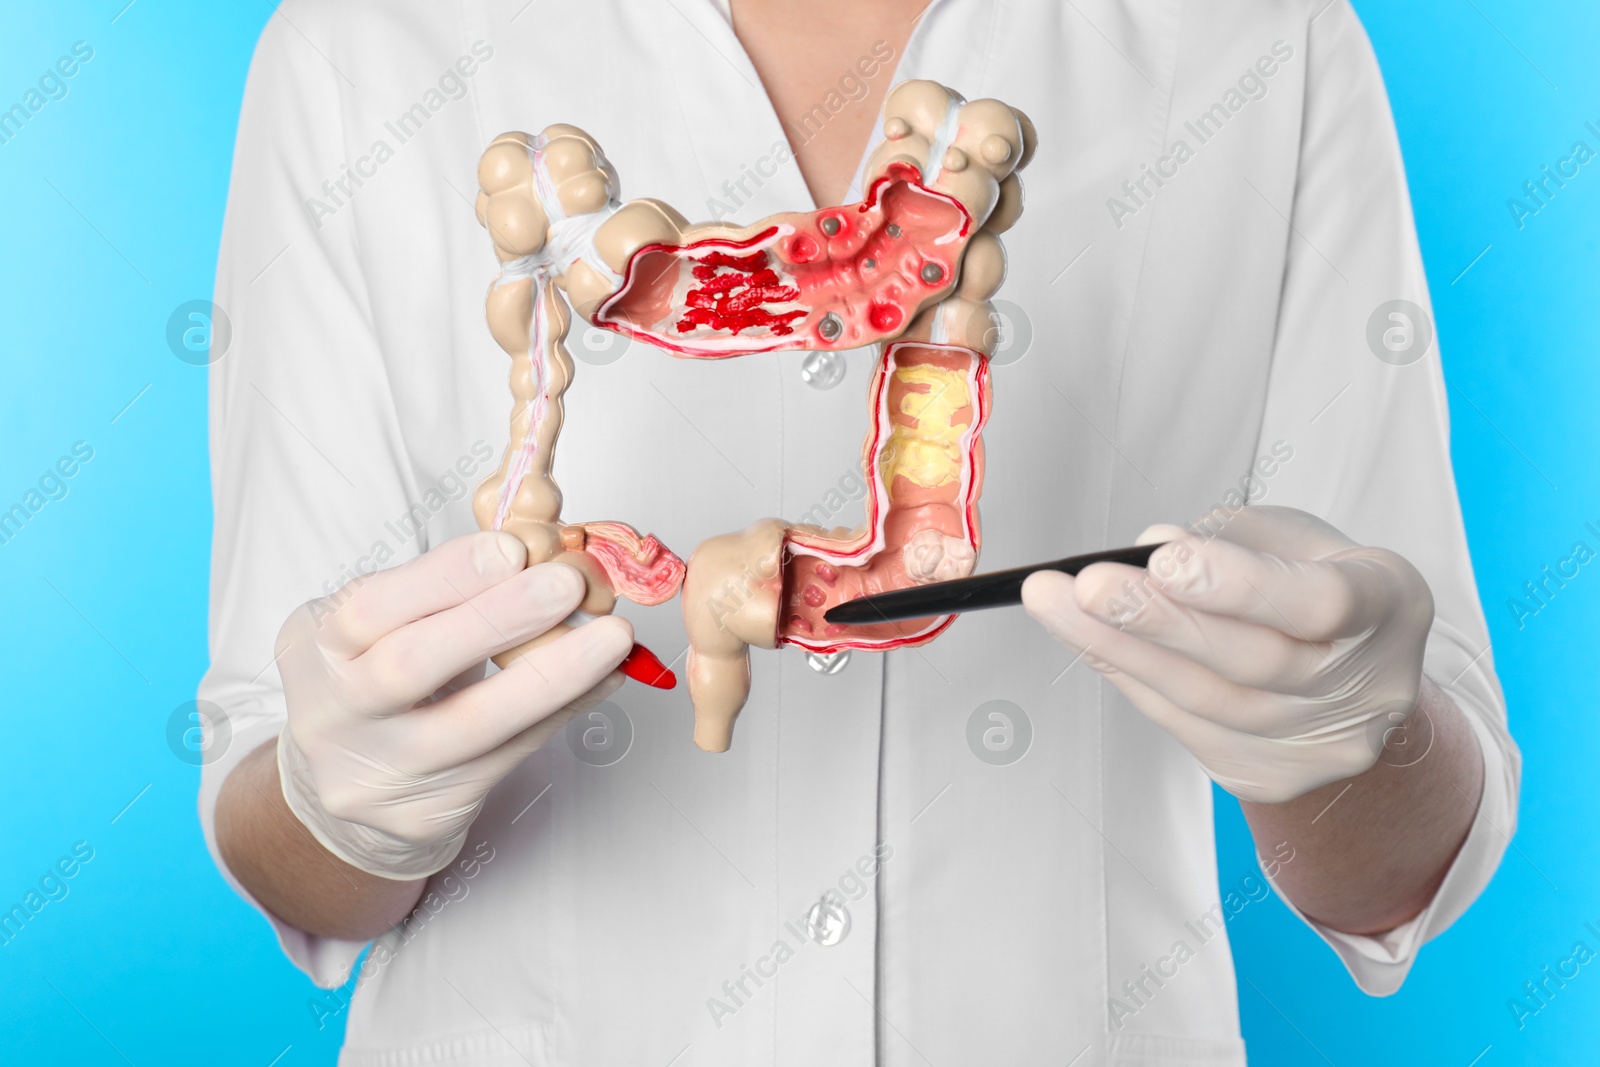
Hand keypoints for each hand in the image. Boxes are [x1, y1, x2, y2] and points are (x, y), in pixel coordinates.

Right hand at [274, 531, 633, 878]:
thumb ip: (441, 588)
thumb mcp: (377, 626)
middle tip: (567, 585)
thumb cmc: (370, 686)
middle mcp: (336, 712)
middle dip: (498, 618)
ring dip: (553, 675)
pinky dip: (562, 711)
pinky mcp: (424, 815)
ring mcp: (379, 771)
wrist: (339, 792)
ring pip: (473, 724)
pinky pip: (510, 755)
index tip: (513, 548)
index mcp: (316, 647)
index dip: (447, 577)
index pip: (371, 608)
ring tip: (610, 638)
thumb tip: (537, 548)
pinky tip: (602, 680)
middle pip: (411, 666)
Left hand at [1022, 506, 1434, 803]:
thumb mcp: (1297, 540)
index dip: (1237, 584)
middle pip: (1251, 662)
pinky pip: (1183, 725)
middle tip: (1085, 584)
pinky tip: (1085, 639)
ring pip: (1205, 701)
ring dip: (1118, 648)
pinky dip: (1128, 676)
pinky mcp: (1269, 775)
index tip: (1161, 557)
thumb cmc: (1317, 589)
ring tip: (1055, 604)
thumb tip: (1148, 551)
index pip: (1317, 601)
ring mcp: (1321, 744)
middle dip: (1156, 620)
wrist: (1356, 680)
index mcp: (1389, 604)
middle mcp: (1367, 686)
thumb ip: (1231, 539)